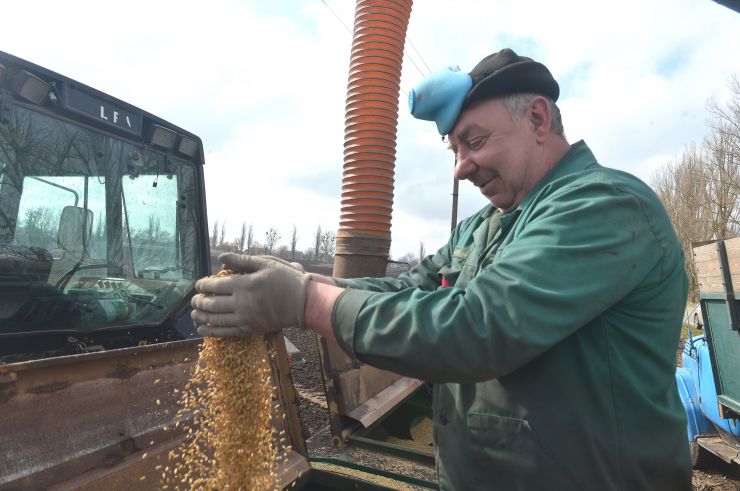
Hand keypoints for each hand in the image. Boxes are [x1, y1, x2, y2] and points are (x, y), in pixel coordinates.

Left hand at [191, 255, 311, 336]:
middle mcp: (241, 302)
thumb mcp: (266, 263)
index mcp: (244, 284)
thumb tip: (221, 257)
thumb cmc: (286, 279)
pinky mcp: (250, 329)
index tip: (198, 285)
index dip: (202, 285)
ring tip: (194, 314)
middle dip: (199, 302)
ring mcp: (245, 318)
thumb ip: (242, 261)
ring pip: (216, 320)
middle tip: (194, 300)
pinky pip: (226, 332)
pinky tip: (203, 330)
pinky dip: (212, 332)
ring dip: (201, 317)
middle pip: (211, 304)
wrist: (304, 303)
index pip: (214, 285)